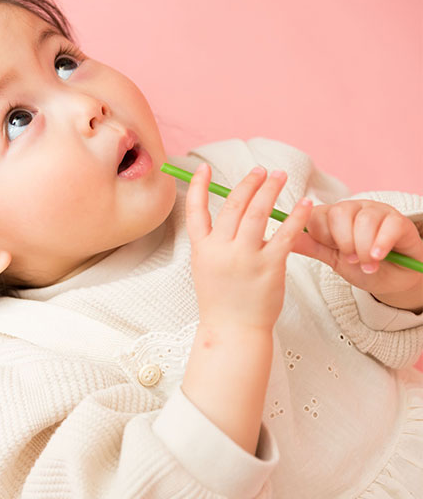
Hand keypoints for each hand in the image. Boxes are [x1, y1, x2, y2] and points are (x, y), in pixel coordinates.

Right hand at [186, 163, 313, 330]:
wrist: (233, 329)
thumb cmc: (221, 300)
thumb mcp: (205, 267)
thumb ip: (215, 242)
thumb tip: (233, 214)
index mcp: (201, 249)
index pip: (195, 210)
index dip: (198, 186)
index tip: (204, 168)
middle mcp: (220, 250)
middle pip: (234, 206)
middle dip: (248, 183)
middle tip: (261, 170)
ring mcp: (245, 258)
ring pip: (258, 213)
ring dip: (270, 190)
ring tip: (280, 176)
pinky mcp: (269, 266)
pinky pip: (285, 234)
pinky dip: (296, 216)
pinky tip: (304, 202)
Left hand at [289, 199, 422, 299]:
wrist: (393, 279)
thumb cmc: (360, 266)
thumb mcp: (330, 258)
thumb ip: (309, 245)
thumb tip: (274, 237)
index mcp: (331, 216)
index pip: (316, 215)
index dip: (322, 236)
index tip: (333, 252)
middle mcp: (353, 209)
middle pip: (340, 213)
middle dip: (343, 241)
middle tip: (350, 260)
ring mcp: (377, 212)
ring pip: (364, 220)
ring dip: (363, 247)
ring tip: (367, 264)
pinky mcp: (399, 220)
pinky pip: (388, 225)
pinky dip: (381, 244)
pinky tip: (378, 257)